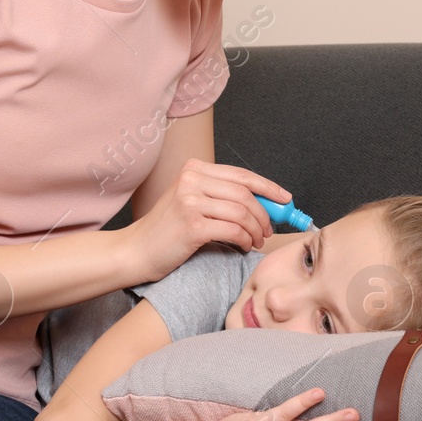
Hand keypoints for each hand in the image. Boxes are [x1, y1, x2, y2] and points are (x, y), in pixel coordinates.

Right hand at [122, 159, 290, 279]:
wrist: (136, 250)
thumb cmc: (166, 231)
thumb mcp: (190, 201)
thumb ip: (220, 195)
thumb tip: (264, 202)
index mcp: (193, 169)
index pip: (241, 175)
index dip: (268, 187)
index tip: (285, 199)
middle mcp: (191, 180)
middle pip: (245, 194)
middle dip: (265, 214)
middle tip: (269, 230)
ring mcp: (190, 201)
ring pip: (242, 213)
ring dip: (256, 230)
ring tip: (256, 241)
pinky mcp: (192, 225)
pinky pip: (234, 230)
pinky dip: (245, 240)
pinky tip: (244, 246)